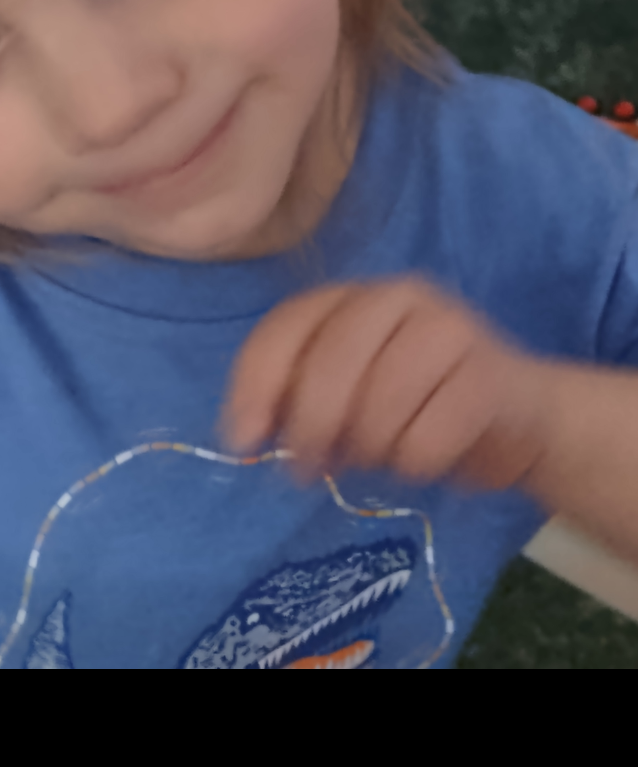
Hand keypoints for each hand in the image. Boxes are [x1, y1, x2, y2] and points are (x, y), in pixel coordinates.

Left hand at [218, 276, 556, 494]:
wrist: (523, 421)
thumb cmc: (420, 409)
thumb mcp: (350, 399)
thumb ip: (300, 399)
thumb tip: (249, 433)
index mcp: (353, 296)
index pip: (287, 327)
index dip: (256, 384)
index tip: (244, 440)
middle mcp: (398, 296)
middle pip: (330, 364)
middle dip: (312, 428)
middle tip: (311, 470)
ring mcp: (448, 327)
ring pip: (379, 405)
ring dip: (372, 450)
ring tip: (385, 455)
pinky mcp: (489, 373)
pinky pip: (427, 437)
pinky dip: (415, 462)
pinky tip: (426, 457)